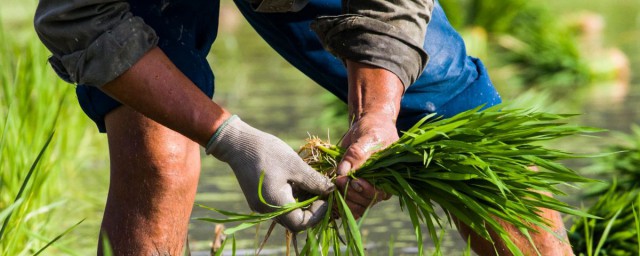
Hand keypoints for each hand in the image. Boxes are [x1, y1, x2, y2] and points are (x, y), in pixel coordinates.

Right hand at [206, 116, 334, 231]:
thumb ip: (315, 181)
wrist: (238, 143)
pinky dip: (292, 196)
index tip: (326, 196)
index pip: (301, 223)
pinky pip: (280, 205)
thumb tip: (332, 190)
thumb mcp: (295, 165)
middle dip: (311, 208)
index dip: (318, 214)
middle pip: (295, 220)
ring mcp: (261, 206)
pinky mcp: (259, 199)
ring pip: (288, 212)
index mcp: (275, 205)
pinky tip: (298, 180)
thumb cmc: (267, 152)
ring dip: (302, 201)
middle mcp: (266, 211)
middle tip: (322, 190)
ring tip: (311, 182)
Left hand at [336, 60, 403, 218]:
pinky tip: (329, 199)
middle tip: (338, 181)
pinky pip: (347, 204)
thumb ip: (357, 154)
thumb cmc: (373, 130)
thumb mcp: (367, 138)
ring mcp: (365, 190)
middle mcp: (378, 188)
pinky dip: (337, 205)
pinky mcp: (353, 190)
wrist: (368, 127)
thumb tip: (342, 171)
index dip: (363, 190)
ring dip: (341, 201)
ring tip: (332, 189)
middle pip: (364, 202)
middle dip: (349, 194)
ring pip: (355, 206)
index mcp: (387, 178)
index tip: (352, 181)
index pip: (377, 193)